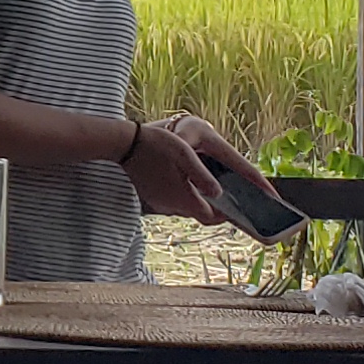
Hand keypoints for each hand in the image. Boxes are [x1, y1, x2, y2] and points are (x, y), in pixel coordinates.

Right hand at [118, 111, 240, 225]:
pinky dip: (185, 197)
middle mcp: (171, 206)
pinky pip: (174, 202)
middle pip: (200, 214)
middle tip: (227, 194)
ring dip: (199, 201)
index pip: (211, 218)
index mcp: (182, 198)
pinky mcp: (152, 197)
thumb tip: (219, 193)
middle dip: (214, 208)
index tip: (238, 208)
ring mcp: (160, 203)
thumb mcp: (185, 155)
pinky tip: (186, 181)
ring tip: (209, 186)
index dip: (226, 215)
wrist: (125, 145)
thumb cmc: (156, 146)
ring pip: (186, 208)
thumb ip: (203, 177)